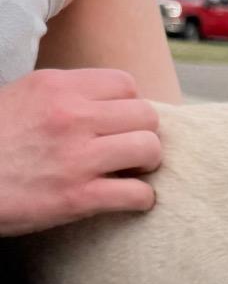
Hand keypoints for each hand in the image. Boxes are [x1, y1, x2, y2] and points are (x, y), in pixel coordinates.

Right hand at [0, 69, 161, 236]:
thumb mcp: (21, 98)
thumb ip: (62, 97)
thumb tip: (104, 104)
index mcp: (55, 87)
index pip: (126, 84)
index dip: (129, 106)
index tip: (119, 123)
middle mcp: (70, 116)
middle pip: (146, 115)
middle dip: (143, 134)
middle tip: (128, 150)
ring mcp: (77, 157)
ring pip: (150, 149)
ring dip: (146, 165)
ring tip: (130, 172)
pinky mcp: (79, 197)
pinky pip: (139, 194)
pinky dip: (141, 199)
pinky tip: (127, 199)